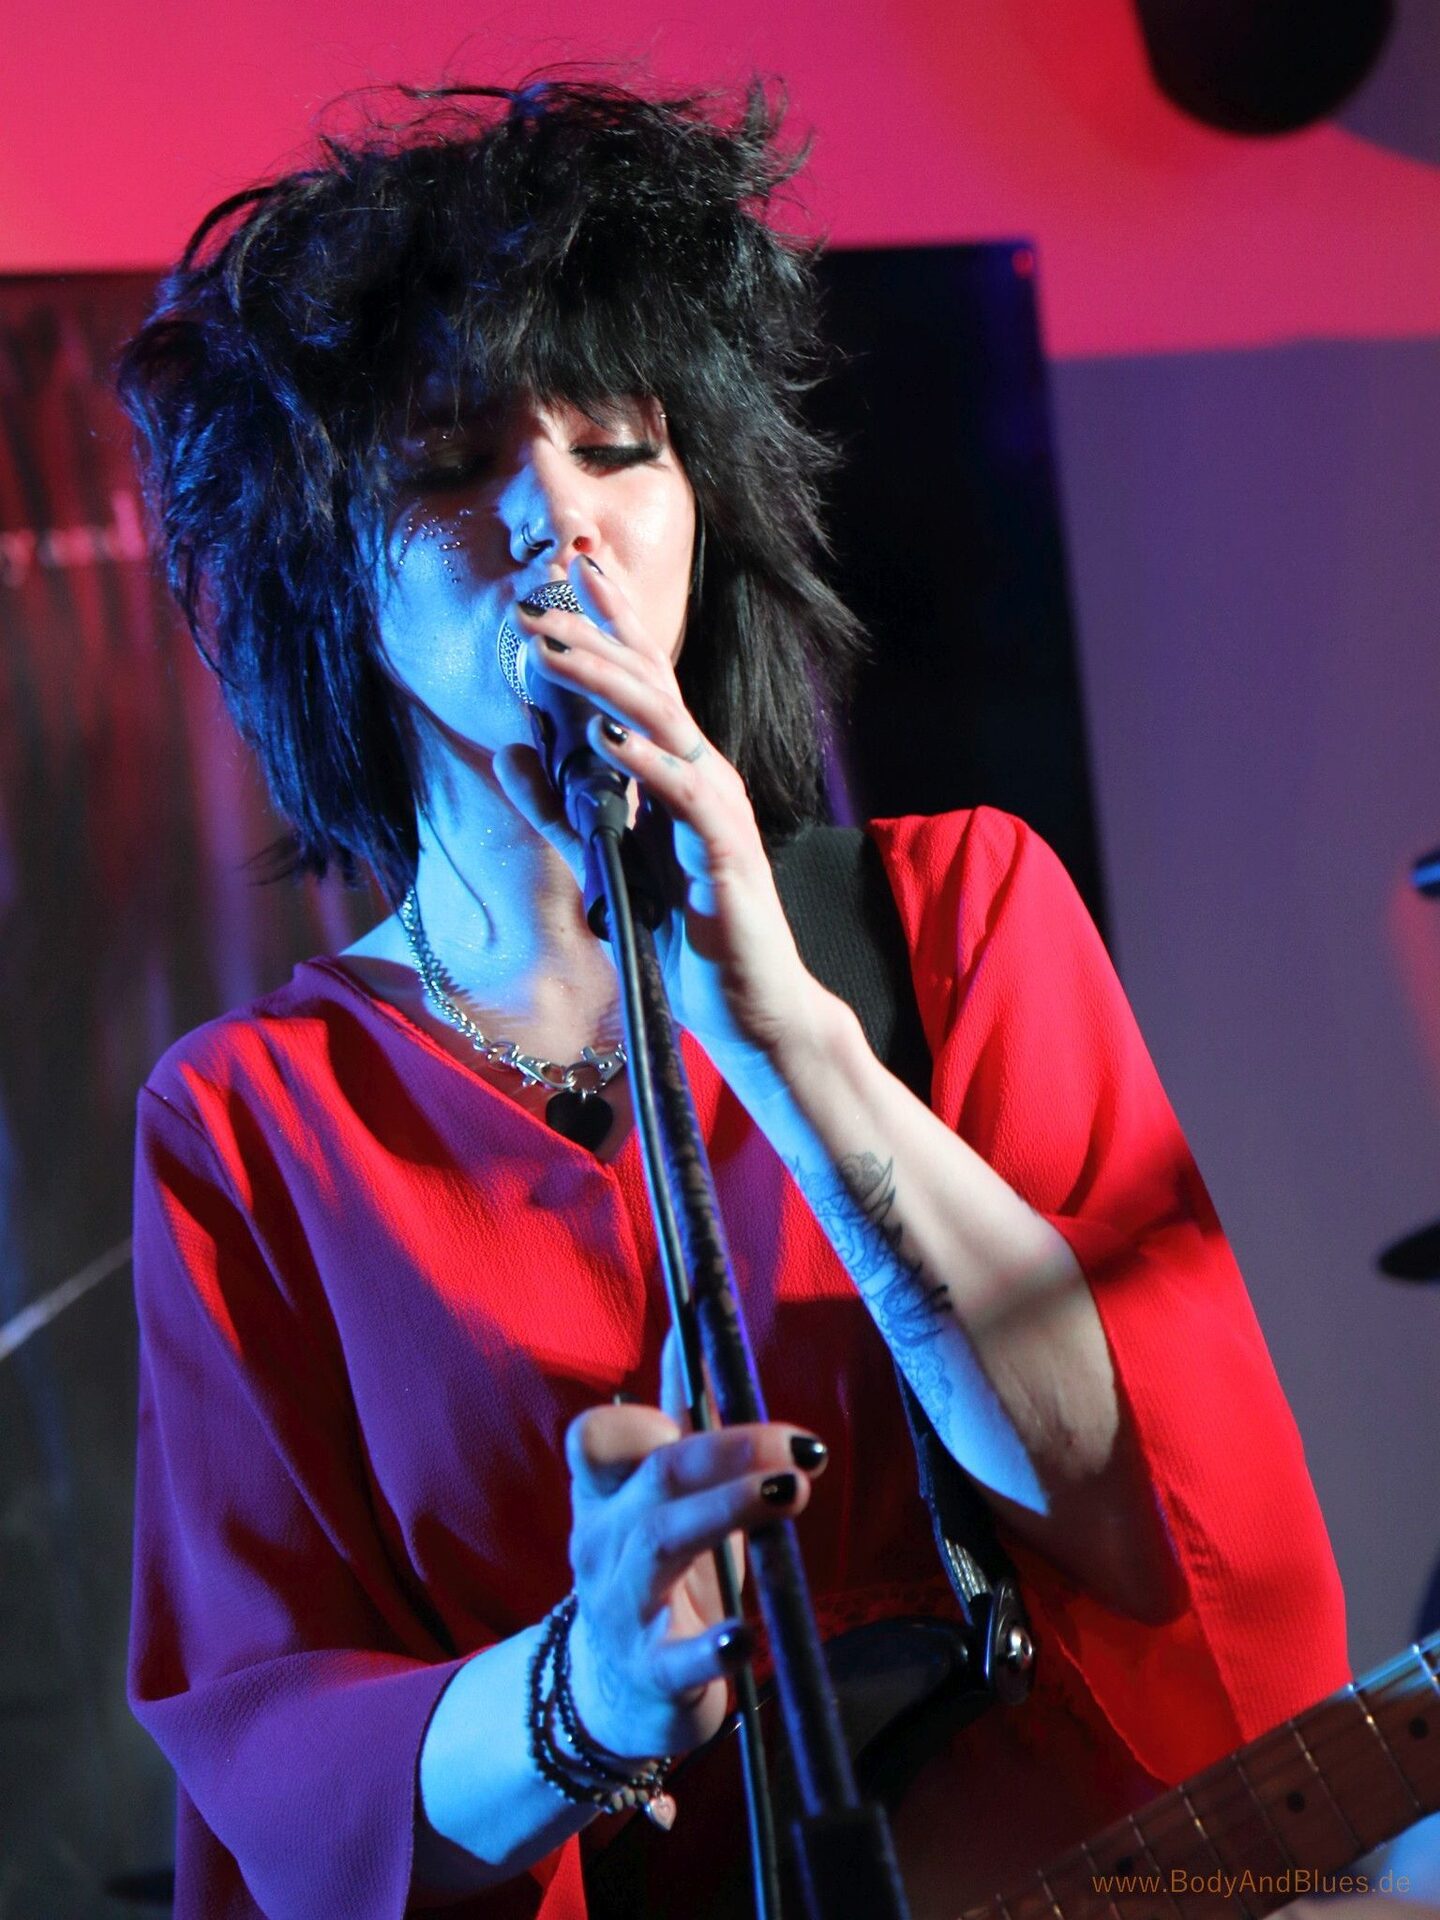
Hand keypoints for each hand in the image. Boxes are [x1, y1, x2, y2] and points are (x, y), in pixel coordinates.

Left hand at [494, 558, 826, 1078]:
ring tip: (553, 650)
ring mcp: (719, 808)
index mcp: (678, 770)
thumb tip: (509, 749)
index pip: (643, 680)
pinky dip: (647, 761)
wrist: (747, 1005)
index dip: (613, 619)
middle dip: (595, 636)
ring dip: (606, 682)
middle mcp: (704, 773)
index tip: (575, 564)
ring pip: (664, 723)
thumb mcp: (605, 859)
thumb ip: (559, 806)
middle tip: (537, 602)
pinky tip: (607, 736)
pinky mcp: (727, 851)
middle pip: (650, 684)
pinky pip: (687, 794)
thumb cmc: (686, 932)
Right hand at [563, 1345, 825, 1760]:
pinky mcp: (649, 1675)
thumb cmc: (655, 1569)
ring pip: (662, 1545)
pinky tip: (745, 1638)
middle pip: (657, 1477)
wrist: (616, 1692)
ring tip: (792, 1491)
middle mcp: (604, 1542)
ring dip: (729, 1510)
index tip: (712, 1385)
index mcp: (606, 1495)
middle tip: (802, 1445)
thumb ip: (681, 1413)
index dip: (648, 1411)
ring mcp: (621, 1607)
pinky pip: (672, 1660)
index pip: (598, 1439)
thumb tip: (690, 1319)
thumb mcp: (663, 1494)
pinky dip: (709, 1648)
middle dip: (729, 1449)